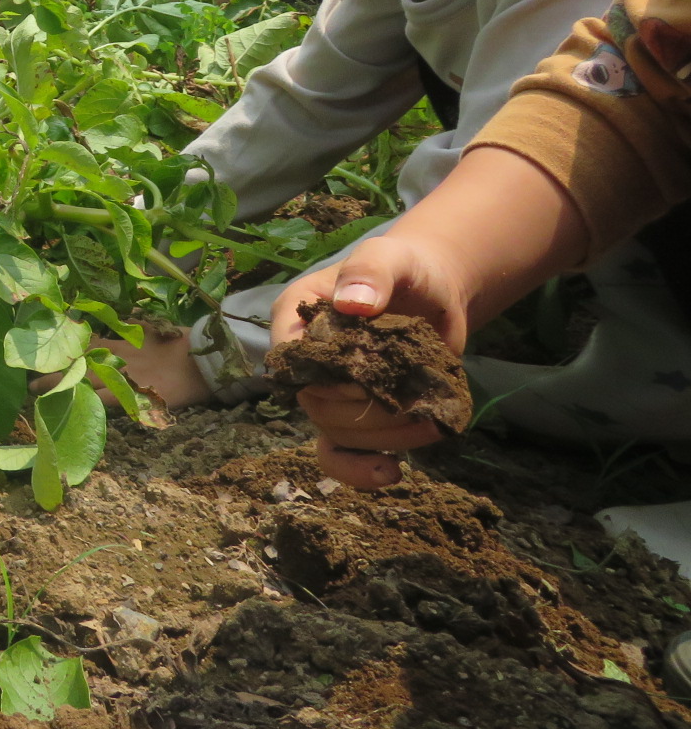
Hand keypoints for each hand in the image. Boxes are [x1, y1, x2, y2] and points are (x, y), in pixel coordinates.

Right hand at [272, 235, 470, 489]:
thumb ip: (370, 270)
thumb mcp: (390, 257)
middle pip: (317, 405)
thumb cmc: (407, 268)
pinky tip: (391, 472)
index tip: (373, 371)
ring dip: (385, 436)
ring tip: (429, 421)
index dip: (330, 375)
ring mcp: (330, 392)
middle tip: (415, 397)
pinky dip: (360, 470)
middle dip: (368, 409)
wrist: (436, 290)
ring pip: (338, 432)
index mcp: (295, 318)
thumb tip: (353, 304)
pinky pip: (339, 454)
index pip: (292, 361)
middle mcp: (305, 361)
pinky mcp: (356, 415)